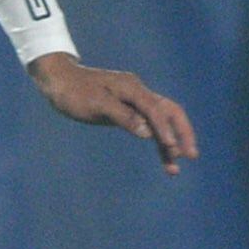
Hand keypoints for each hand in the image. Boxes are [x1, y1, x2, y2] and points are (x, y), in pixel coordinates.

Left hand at [27, 52, 198, 175]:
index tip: (172, 149)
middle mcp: (138, 92)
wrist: (57, 80)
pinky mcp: (128, 108)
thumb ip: (122, 116)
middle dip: (182, 133)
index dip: (165, 129)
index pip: (156, 110)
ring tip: (173, 168)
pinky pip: (149, 123)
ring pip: (161, 120)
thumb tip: (147, 132)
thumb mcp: (94, 104)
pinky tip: (162, 154)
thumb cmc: (72, 91)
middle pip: (170, 112)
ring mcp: (134, 99)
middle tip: (191, 155)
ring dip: (169, 142)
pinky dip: (155, 138)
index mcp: (131, 88)